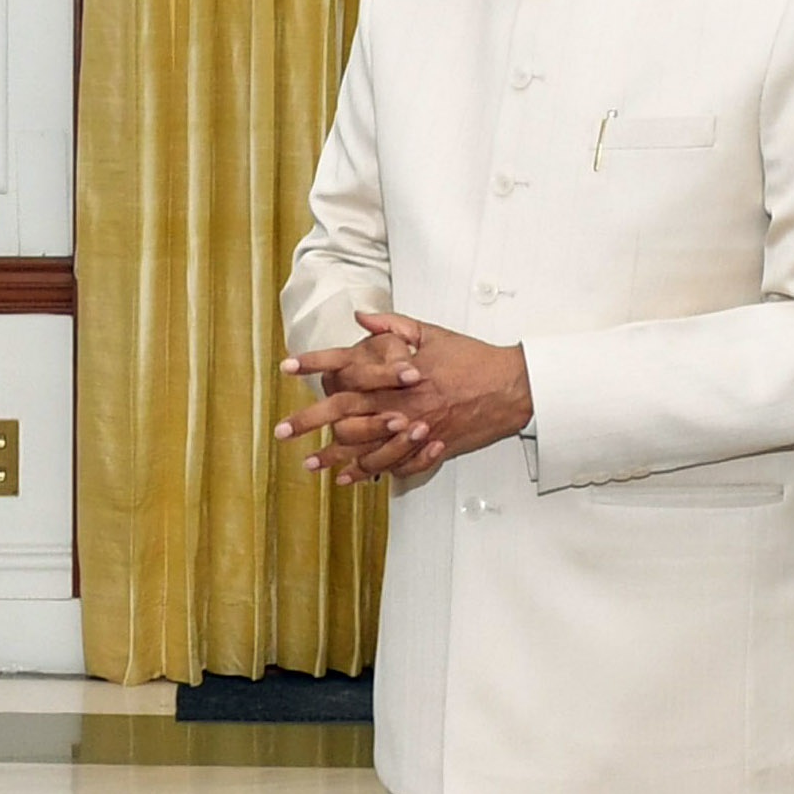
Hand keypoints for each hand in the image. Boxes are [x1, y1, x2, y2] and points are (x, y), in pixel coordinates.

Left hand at [276, 311, 531, 483]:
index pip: (347, 366)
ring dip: (334, 457)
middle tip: (281, 430)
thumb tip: (362, 316)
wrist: (512, 387)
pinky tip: (351, 478)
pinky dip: (371, 473)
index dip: (315, 365)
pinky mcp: (430, 449)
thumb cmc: (472, 358)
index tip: (287, 366)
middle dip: (309, 421)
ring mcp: (414, 430)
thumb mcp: (432, 334)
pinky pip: (394, 466)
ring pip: (364, 448)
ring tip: (308, 464)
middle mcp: (401, 403)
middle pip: (345, 413)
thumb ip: (394, 326)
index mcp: (399, 373)